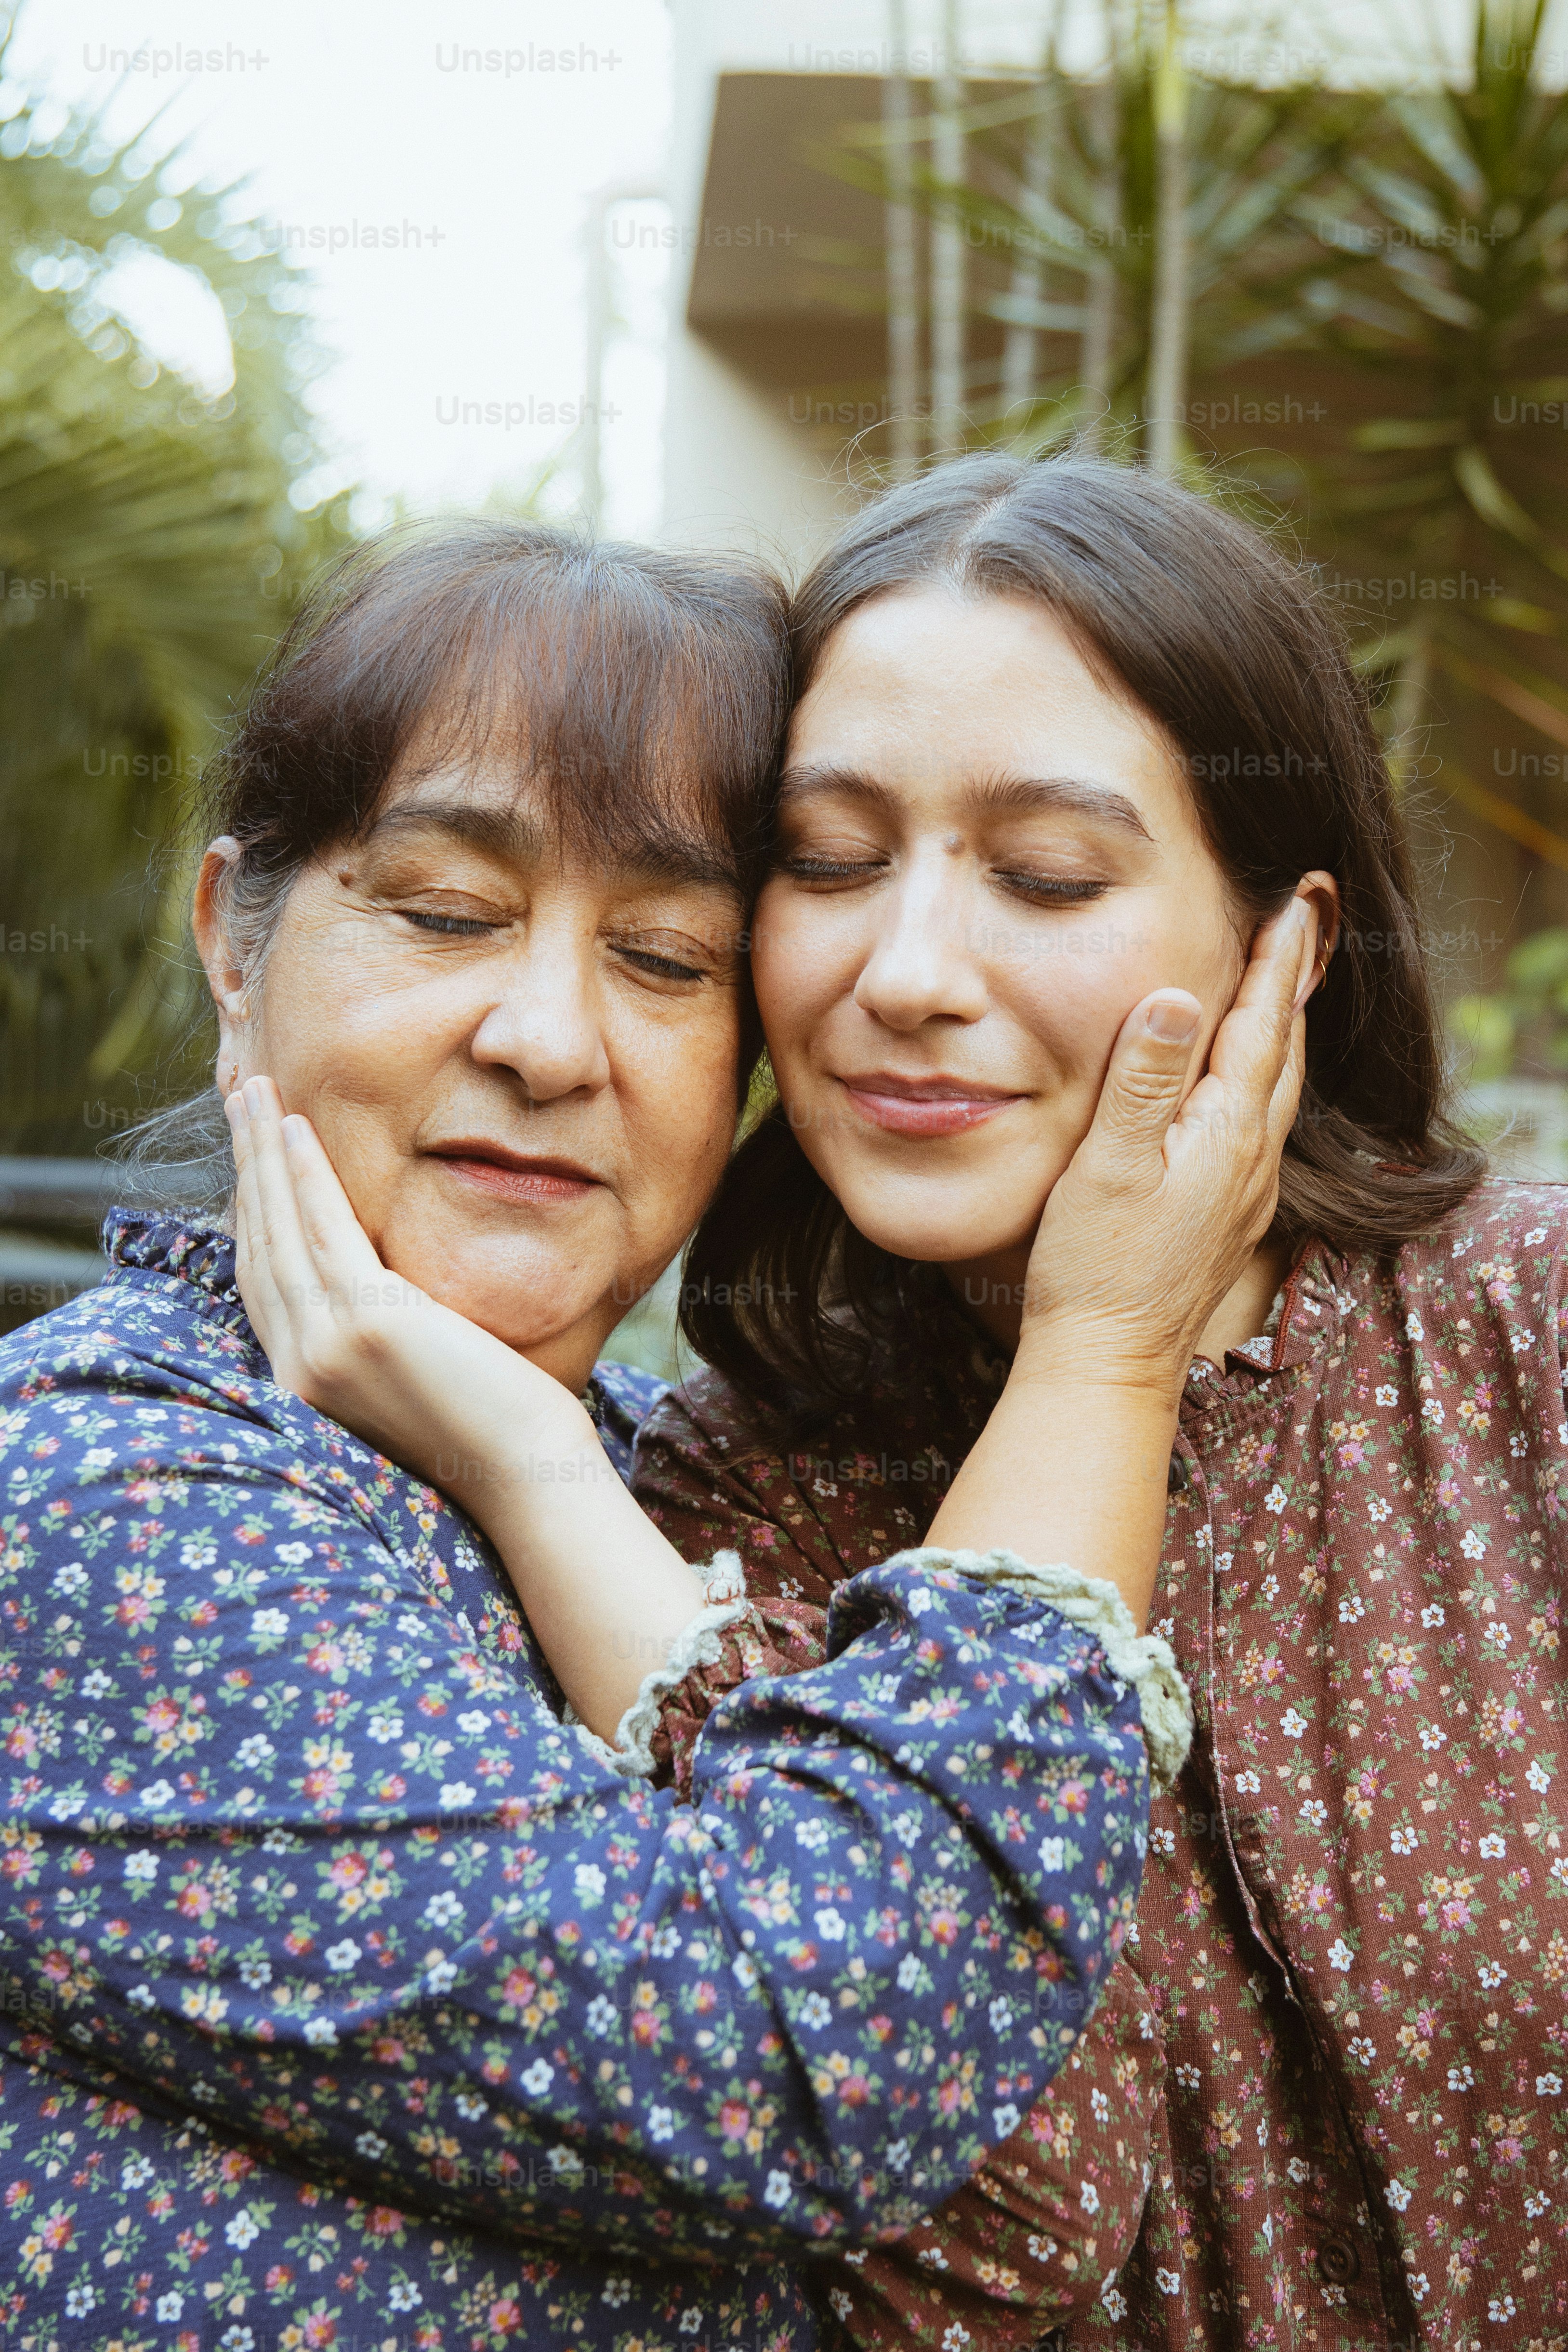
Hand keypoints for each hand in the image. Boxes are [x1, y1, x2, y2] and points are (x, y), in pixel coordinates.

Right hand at [226, 1078, 584, 1486]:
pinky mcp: (367, 1326)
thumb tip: (381, 1279)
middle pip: (257, 1246)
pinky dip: (304, 1178)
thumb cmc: (492, 1427)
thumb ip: (379, 1331)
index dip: (251, 1211)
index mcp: (306, 1384)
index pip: (263, 1281)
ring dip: (262, 1154)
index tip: (251, 1154)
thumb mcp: (413, 1373)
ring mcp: (326, 1351)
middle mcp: (300, 1370)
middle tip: (241, 1099)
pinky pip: (323, 1233)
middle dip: (244, 1167)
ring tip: (257, 1093)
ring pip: (279, 1230)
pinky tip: (294, 1131)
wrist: (528, 1477)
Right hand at [1017, 893, 1311, 1395]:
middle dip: (1290, 983)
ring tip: (1280, 986)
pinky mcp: (1227, 1216)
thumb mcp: (1108, 1164)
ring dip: (1280, 1030)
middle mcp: (1249, 1160)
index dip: (1275, 961)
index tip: (1294, 904)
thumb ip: (1145, 1078)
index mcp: (1225, 1134)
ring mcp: (1243, 1192)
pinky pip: (1259, 1124)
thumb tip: (1181, 997)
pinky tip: (1245, 1082)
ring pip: (1277, 1090)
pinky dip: (1262, 1079)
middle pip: (1284, 1051)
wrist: (1107, 1365)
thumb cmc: (1097, 1270)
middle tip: (1300, 924)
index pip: (1260, 1026)